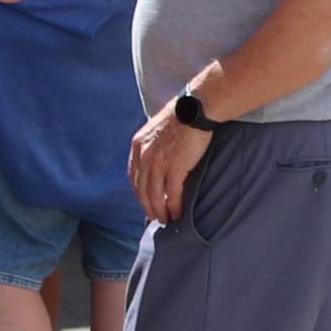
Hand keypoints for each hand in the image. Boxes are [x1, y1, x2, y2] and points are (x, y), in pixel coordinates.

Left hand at [130, 104, 213, 225]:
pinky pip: (171, 193)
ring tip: (166, 219)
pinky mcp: (175, 168)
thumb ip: (153, 145)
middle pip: (142, 189)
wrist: (196, 110)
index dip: (139, 192)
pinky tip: (177, 212)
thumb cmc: (182, 116)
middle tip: (155, 217)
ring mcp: (159, 163)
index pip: (134, 176)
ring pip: (155, 195)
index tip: (145, 201)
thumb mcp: (158, 129)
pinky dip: (173, 206)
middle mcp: (145, 156)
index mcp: (138, 146)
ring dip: (159, 211)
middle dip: (148, 207)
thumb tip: (158, 158)